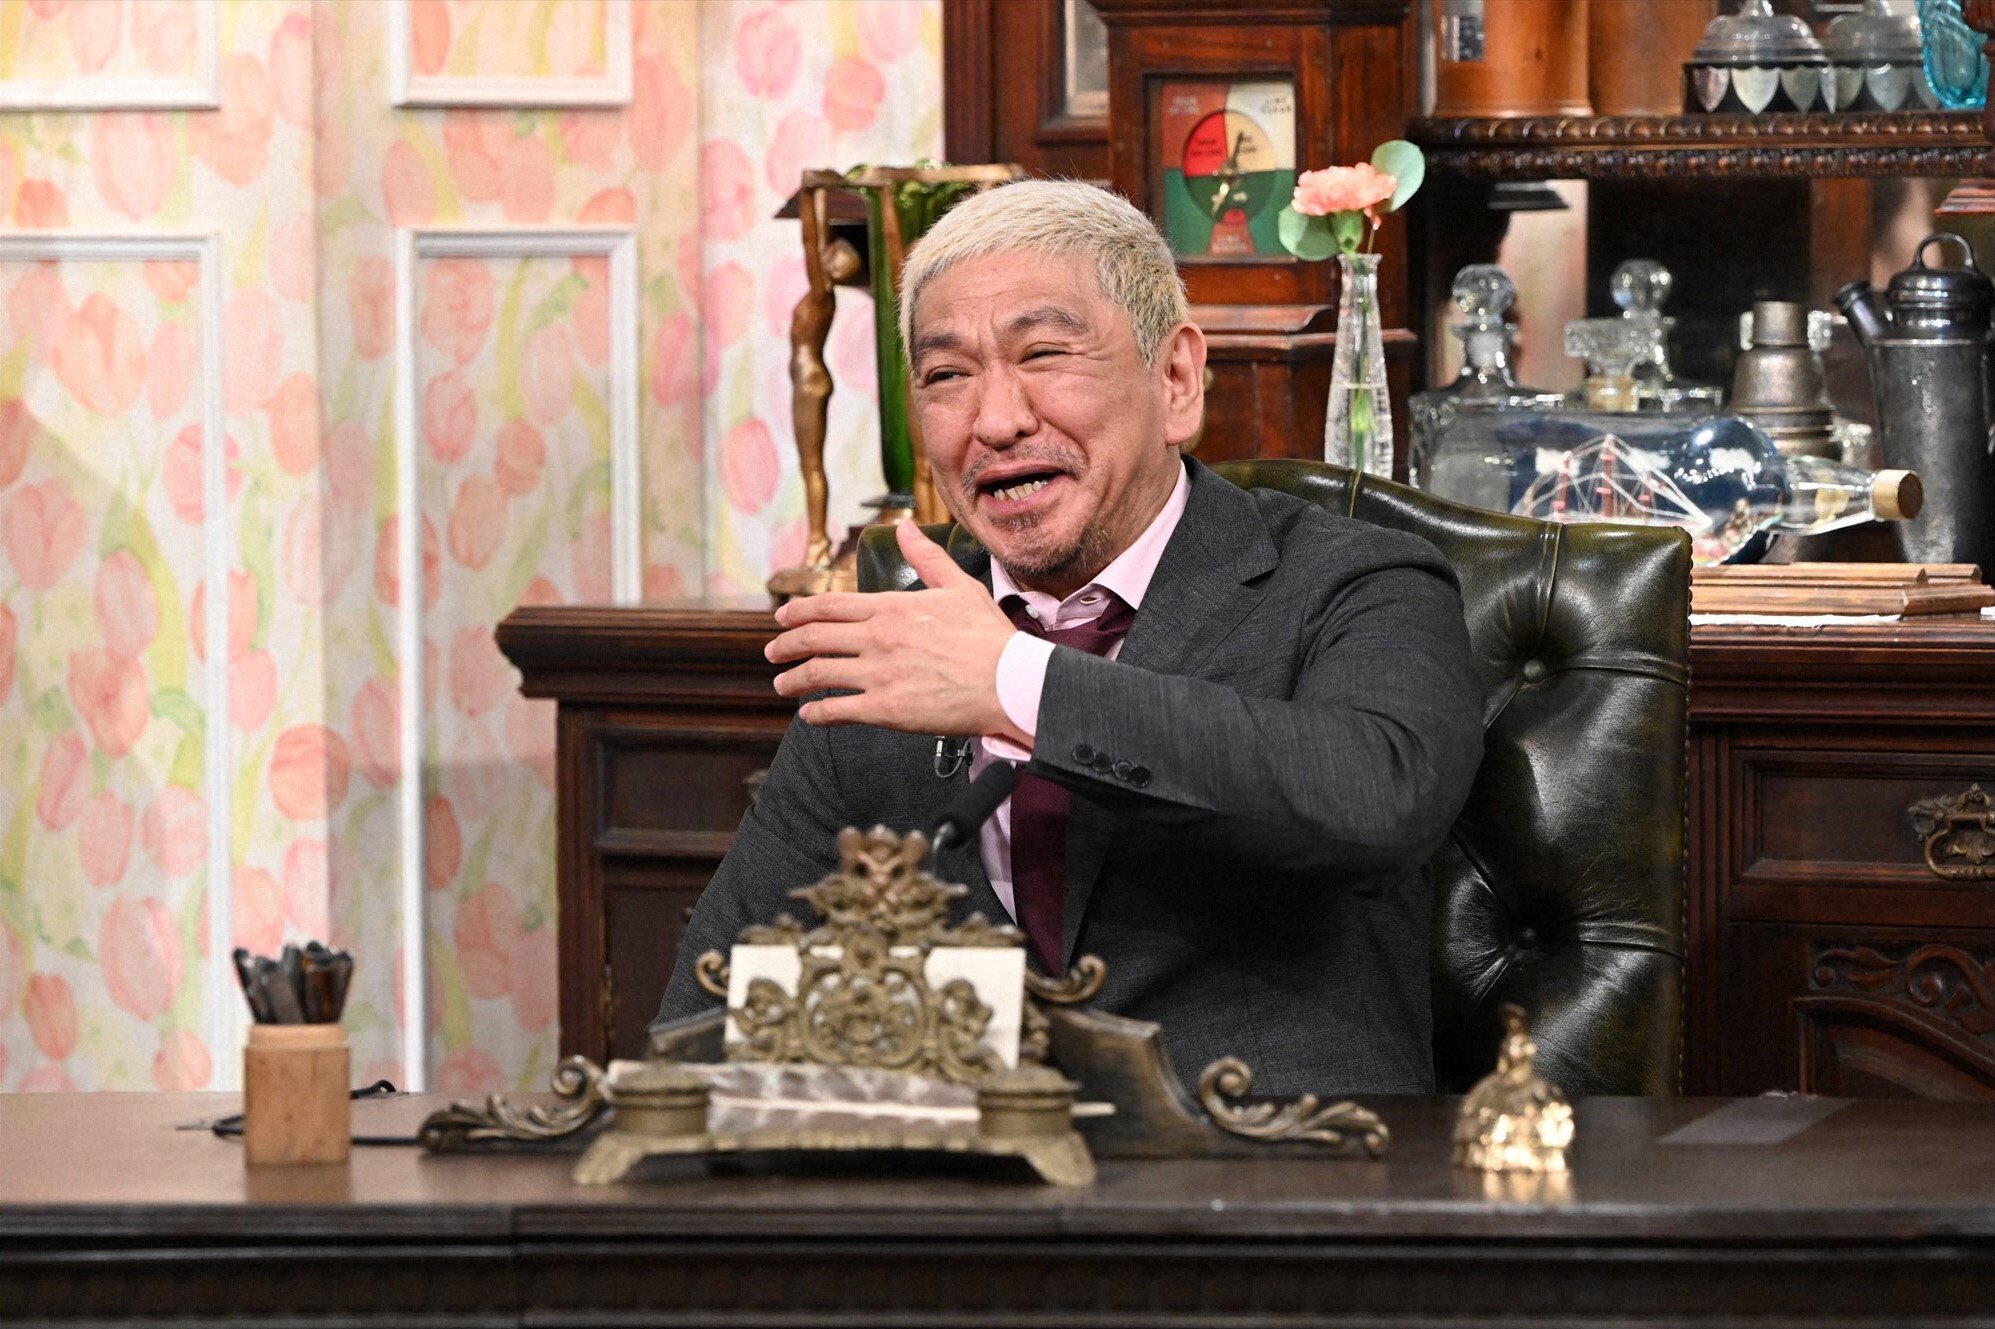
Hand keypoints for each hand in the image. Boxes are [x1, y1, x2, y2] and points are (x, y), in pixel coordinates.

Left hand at [766, 522, 1025, 740]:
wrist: (1008, 682)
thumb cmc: (989, 637)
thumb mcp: (959, 587)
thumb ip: (927, 558)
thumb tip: (905, 528)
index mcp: (890, 607)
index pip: (828, 605)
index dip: (798, 611)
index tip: (781, 618)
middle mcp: (877, 638)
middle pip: (813, 638)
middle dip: (785, 645)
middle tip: (772, 653)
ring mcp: (877, 674)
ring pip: (818, 674)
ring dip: (793, 680)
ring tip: (782, 685)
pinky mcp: (884, 709)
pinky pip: (836, 710)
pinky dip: (816, 713)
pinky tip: (809, 715)